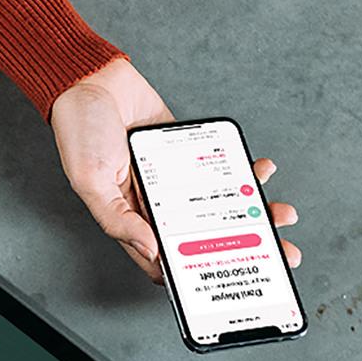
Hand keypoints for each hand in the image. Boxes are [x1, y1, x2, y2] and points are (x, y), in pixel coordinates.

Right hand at [50, 58, 302, 280]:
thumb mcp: (91, 181)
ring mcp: (176, 181)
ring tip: (282, 215)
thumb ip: (118, 219)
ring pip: (221, 205)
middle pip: (205, 237)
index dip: (198, 277)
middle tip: (279, 255)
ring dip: (254, 211)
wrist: (94, 81)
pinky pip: (222, 168)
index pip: (169, 261)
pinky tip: (262, 171)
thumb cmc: (79, 132)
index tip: (231, 280)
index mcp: (131, 220)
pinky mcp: (189, 155)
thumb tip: (151, 250)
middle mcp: (157, 206)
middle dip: (244, 247)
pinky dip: (245, 170)